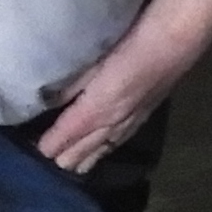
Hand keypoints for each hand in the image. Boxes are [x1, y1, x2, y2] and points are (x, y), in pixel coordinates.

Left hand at [32, 21, 196, 173]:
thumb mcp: (94, 62)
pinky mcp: (143, 117)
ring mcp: (129, 123)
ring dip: (84, 158)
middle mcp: (111, 123)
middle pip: (83, 149)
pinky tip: (102, 152)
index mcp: (96, 109)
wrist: (176, 42)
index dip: (50, 145)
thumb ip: (72, 85)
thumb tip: (47, 102)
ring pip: (102, 150)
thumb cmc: (131, 43)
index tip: (36, 151)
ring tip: (70, 169)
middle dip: (64, 157)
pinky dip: (104, 151)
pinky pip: (118, 142)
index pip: (67, 135)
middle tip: (47, 161)